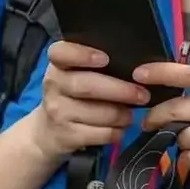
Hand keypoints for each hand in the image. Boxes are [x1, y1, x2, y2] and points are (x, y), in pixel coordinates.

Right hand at [28, 42, 149, 160]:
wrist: (46, 132)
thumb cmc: (71, 96)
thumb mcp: (73, 75)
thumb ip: (95, 65)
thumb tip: (138, 67)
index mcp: (57, 65)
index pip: (61, 53)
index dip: (82, 54)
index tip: (105, 59)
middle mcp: (53, 86)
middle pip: (88, 86)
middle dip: (120, 90)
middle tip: (143, 95)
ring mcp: (58, 112)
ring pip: (98, 113)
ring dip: (121, 115)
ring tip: (130, 115)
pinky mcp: (66, 136)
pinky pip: (100, 134)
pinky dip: (116, 132)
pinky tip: (120, 130)